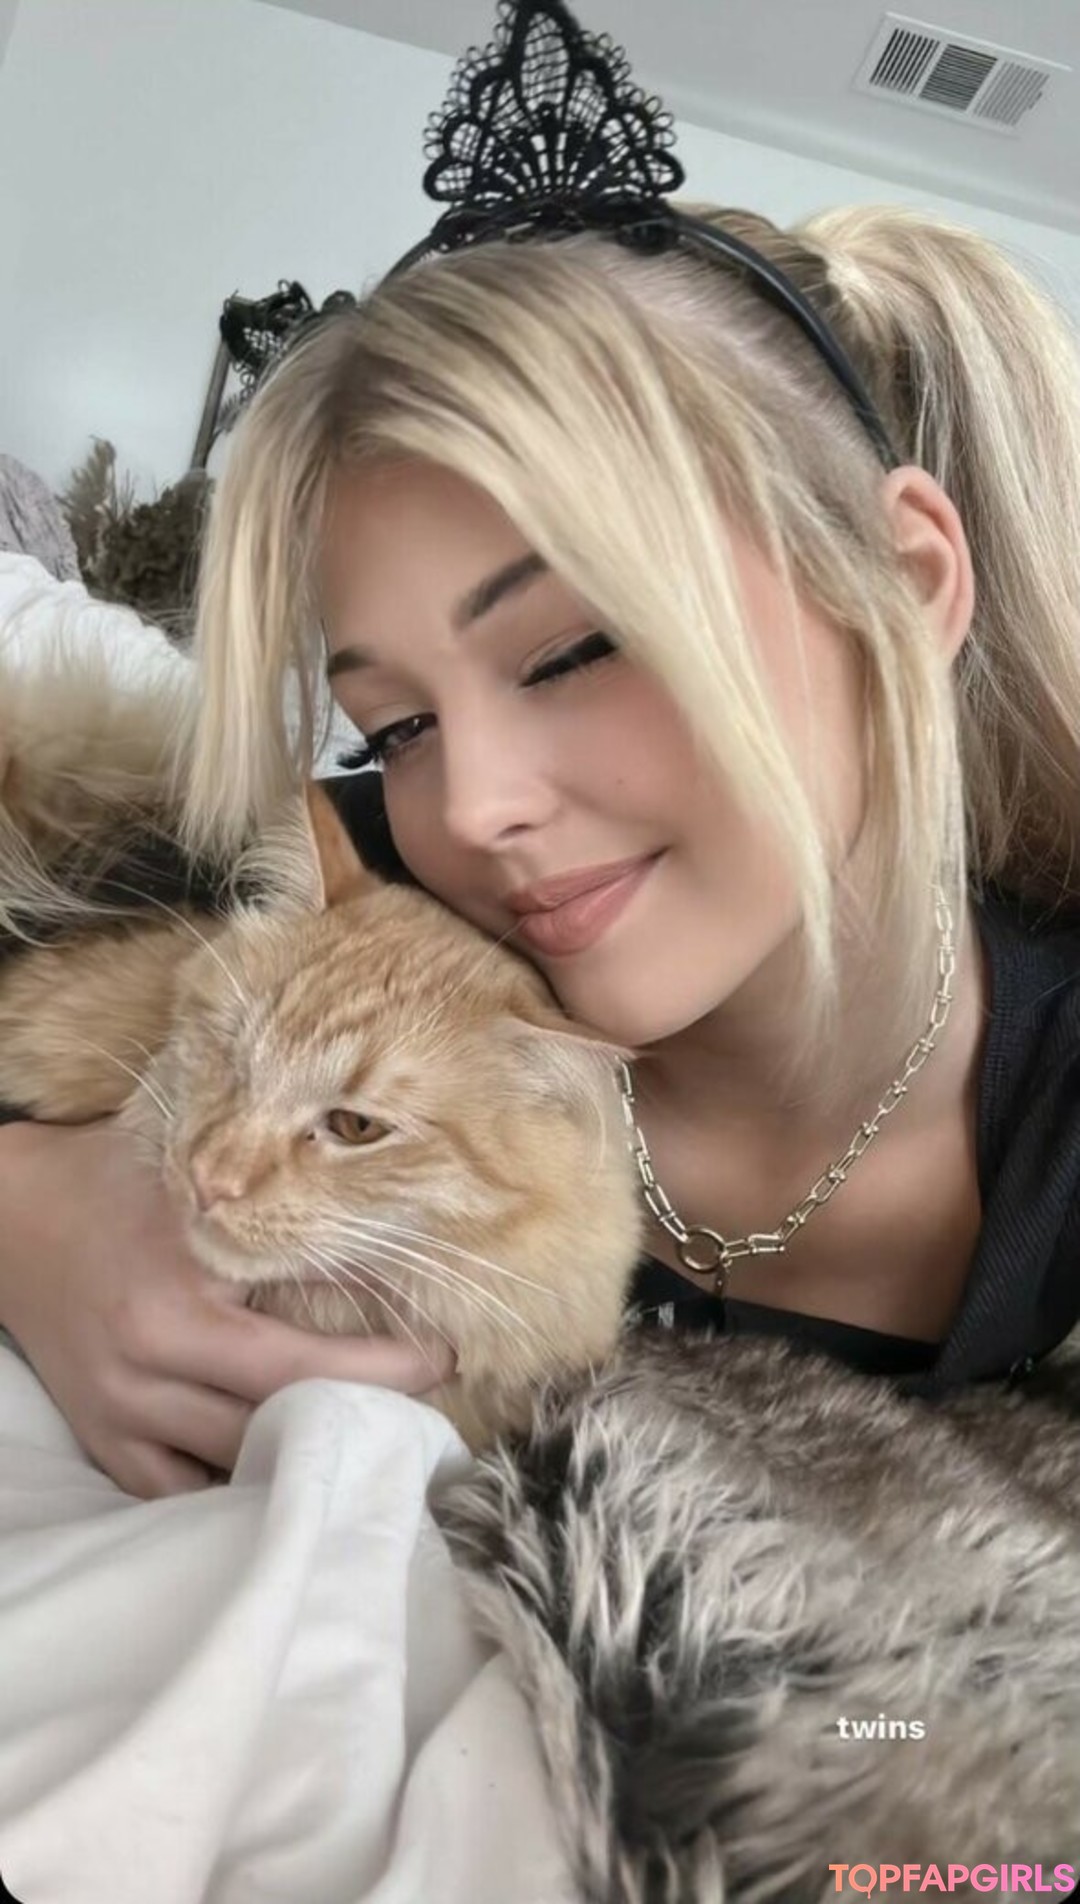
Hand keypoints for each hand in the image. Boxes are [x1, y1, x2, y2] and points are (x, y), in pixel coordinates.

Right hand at [0, 1119, 454, 1496]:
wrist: (10, 1216)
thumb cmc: (115, 1183)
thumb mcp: (198, 1184)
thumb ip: (284, 1218)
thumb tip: (390, 1237)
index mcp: (174, 1307)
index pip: (298, 1361)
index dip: (380, 1370)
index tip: (444, 1358)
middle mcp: (143, 1373)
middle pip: (270, 1425)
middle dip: (355, 1421)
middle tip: (426, 1411)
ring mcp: (117, 1415)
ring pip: (227, 1470)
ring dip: (298, 1462)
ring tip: (369, 1442)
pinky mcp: (100, 1437)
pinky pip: (174, 1492)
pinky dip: (229, 1488)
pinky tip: (282, 1473)